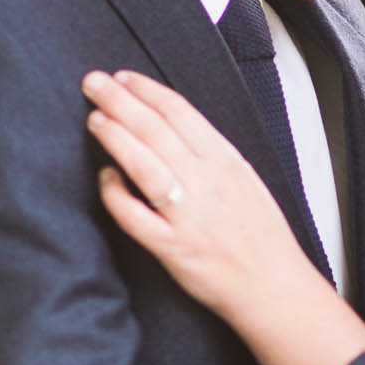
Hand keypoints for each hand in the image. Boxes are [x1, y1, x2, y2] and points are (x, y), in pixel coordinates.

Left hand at [82, 69, 313, 323]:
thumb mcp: (245, 181)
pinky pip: (135, 216)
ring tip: (94, 119)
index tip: (122, 78)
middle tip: (92, 83)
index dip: (146, 90)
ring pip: (143, 164)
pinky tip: (105, 177)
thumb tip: (171, 130)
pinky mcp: (172, 247)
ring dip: (115, 137)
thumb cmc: (260, 236)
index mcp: (226, 161)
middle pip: (155, 129)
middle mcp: (206, 182)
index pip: (179, 112)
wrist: (272, 286)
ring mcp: (188, 215)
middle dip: (119, 101)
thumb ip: (211, 155)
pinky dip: (116, 194)